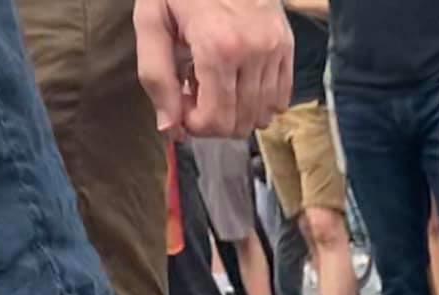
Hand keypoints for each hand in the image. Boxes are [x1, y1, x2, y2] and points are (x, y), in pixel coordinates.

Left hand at [133, 0, 293, 137]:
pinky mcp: (287, 46)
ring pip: (262, 116)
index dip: (195, 124)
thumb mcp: (151, 20)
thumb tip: (170, 129)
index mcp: (217, 47)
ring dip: (237, 112)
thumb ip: (155, 76)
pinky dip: (260, 103)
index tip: (183, 105)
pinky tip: (239, 84)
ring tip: (217, 84)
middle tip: (197, 94)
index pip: (215, 120)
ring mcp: (274, 49)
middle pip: (240, 123)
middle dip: (215, 120)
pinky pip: (281, 99)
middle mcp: (253, 52)